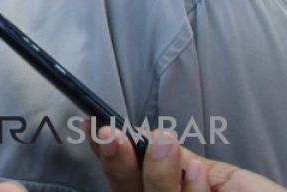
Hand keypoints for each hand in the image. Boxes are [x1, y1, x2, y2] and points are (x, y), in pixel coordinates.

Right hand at [94, 127, 285, 191]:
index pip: (125, 177)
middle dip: (117, 162)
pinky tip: (200, 174)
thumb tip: (148, 138)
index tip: (95, 126)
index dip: (104, 153)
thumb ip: (182, 164)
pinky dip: (192, 190)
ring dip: (156, 171)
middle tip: (115, 134)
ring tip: (165, 141)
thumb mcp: (217, 177)